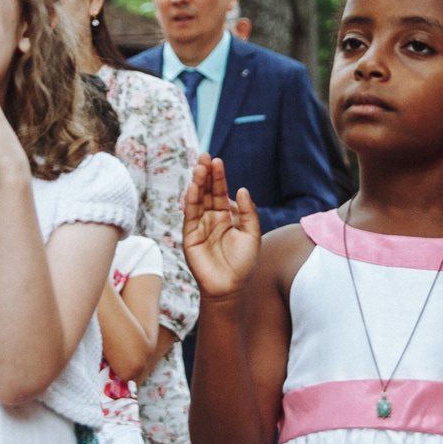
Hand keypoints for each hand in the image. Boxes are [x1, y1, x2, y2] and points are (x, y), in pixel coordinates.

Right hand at [182, 156, 260, 298]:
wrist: (230, 286)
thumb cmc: (243, 263)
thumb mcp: (252, 234)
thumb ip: (248, 212)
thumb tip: (241, 189)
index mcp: (226, 216)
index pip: (220, 192)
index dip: (219, 177)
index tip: (217, 160)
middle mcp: (211, 218)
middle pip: (207, 192)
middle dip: (206, 175)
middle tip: (205, 157)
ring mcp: (199, 226)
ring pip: (197, 200)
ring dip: (197, 184)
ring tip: (199, 167)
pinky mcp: (190, 236)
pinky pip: (190, 216)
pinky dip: (190, 202)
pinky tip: (192, 188)